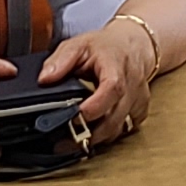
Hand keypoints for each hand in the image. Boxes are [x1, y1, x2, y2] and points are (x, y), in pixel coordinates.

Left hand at [45, 14, 162, 139]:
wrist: (134, 45)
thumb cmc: (106, 47)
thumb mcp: (79, 45)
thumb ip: (60, 60)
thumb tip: (44, 79)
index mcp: (115, 66)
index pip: (112, 88)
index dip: (95, 106)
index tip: (75, 117)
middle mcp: (131, 84)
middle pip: (115, 116)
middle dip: (90, 132)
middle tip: (65, 140)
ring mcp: (138, 99)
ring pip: (120, 128)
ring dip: (98, 137)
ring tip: (74, 141)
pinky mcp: (140, 109)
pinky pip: (127, 129)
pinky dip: (110, 134)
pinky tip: (95, 133)